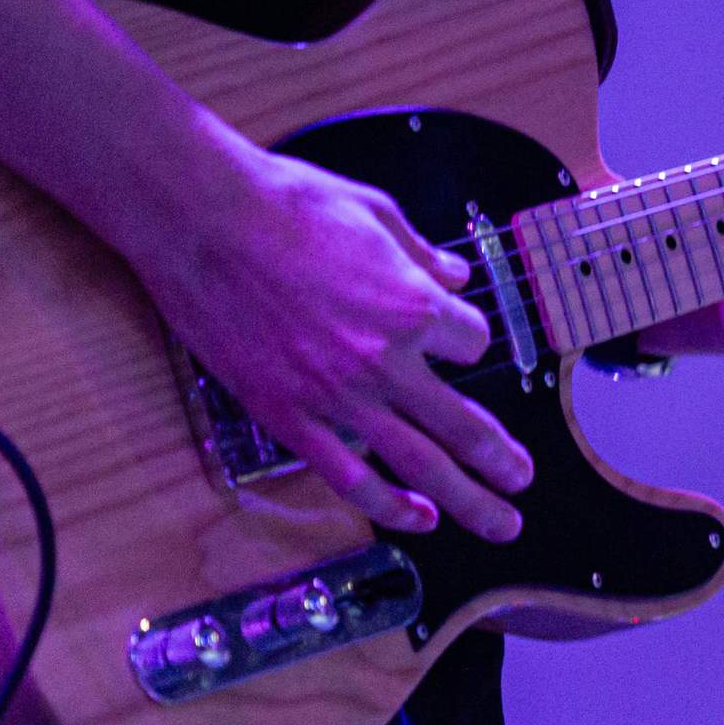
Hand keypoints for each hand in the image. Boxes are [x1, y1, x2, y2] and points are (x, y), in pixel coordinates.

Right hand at [132, 143, 531, 542]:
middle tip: (523, 480)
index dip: (468, 339)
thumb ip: (421, 253)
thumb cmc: (284, 202)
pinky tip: (420, 519)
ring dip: (469, 499)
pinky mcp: (288, 417)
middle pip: (465, 426)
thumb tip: (456, 276)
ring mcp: (337, 396)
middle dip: (502, 460)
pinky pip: (349, 478)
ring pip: (419, 464)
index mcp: (411, 305)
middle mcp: (385, 360)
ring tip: (500, 522)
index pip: (472, 343)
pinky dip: (389, 507)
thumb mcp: (374, 211)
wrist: (200, 218)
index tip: (458, 339)